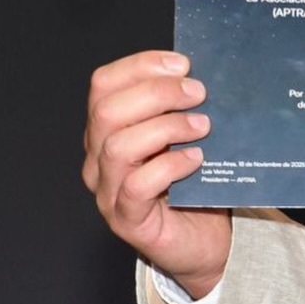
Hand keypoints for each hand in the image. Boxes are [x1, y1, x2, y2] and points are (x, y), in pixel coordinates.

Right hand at [82, 51, 232, 298]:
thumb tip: (205, 72)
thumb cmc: (196, 182)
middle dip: (157, 93)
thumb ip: (185, 107)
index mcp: (109, 129)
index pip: (105, 84)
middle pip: (108, 111)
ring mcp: (108, 190)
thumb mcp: (189, 135)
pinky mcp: (127, 219)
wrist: (204, 240)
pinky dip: (169, 166)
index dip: (141, 66)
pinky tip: (196, 160)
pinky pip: (136, 186)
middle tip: (200, 93)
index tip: (183, 63)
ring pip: (117, 146)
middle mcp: (99, 157)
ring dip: (166, 128)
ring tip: (203, 127)